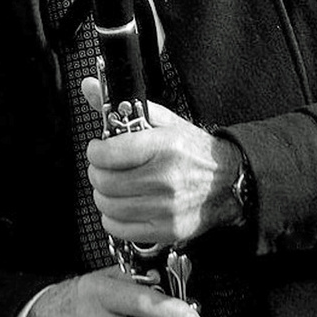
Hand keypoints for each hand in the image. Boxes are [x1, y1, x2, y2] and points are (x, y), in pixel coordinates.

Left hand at [82, 78, 242, 244]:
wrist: (227, 180)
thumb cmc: (192, 150)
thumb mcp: (163, 121)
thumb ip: (123, 106)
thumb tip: (89, 87)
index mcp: (164, 146)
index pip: (108, 154)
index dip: (96, 150)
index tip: (99, 149)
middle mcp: (165, 179)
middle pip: (104, 182)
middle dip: (98, 172)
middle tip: (106, 168)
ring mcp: (166, 208)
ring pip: (108, 206)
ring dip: (104, 194)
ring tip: (116, 185)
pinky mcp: (166, 229)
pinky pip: (118, 228)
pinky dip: (113, 217)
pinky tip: (124, 205)